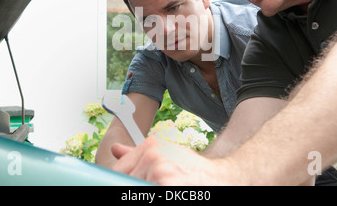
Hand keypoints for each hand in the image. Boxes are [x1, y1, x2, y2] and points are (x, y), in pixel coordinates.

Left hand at [111, 136, 234, 184]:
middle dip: (136, 187)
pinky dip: (151, 189)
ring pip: (136, 187)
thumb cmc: (193, 170)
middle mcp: (153, 156)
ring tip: (167, 185)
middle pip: (126, 182)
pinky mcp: (164, 184)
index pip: (120, 170)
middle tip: (156, 183)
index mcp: (150, 147)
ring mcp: (158, 171)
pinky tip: (172, 188)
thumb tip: (115, 149)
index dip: (121, 181)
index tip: (130, 183)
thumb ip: (137, 154)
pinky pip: (143, 190)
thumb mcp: (166, 154)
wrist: (221, 178)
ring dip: (143, 189)